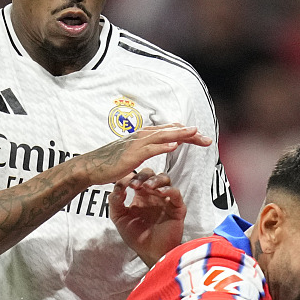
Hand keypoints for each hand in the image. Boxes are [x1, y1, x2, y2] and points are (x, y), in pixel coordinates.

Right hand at [71, 123, 210, 192]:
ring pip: (164, 136)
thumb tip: (158, 151)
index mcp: (144, 136)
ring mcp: (137, 144)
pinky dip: (163, 146)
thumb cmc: (109, 163)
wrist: (91, 167)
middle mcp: (142, 136)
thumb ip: (145, 152)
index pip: (170, 132)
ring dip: (181, 135)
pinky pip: (150, 149)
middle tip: (207, 138)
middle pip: (171, 132)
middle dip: (191, 134)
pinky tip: (175, 146)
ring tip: (196, 134)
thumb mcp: (132, 155)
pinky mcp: (132, 154)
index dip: (187, 134)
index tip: (201, 138)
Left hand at [110, 169, 186, 264]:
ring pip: (165, 179)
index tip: (124, 185)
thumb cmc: (136, 237)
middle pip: (151, 174)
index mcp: (140, 196)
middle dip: (142, 176)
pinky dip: (169, 190)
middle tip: (134, 185)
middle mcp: (153, 195)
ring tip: (147, 186)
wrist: (149, 252)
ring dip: (155, 180)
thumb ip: (115, 202)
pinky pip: (176, 193)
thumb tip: (117, 187)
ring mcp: (166, 200)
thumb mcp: (119, 218)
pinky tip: (160, 193)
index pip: (137, 178)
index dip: (130, 177)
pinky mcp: (177, 207)